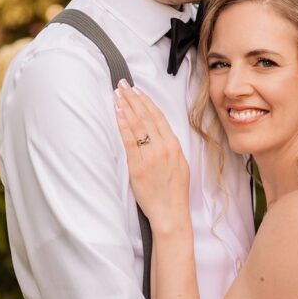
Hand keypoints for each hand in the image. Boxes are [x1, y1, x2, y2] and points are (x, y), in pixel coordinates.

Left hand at [114, 81, 191, 236]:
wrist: (171, 213)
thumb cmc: (174, 191)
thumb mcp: (180, 164)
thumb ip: (170, 147)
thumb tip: (159, 133)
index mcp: (174, 146)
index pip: (158, 117)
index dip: (146, 101)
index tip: (137, 90)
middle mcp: (163, 148)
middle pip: (146, 116)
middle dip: (133, 98)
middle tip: (122, 85)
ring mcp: (150, 157)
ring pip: (137, 125)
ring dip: (125, 107)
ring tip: (117, 94)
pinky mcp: (137, 167)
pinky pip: (129, 141)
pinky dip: (123, 125)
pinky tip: (117, 113)